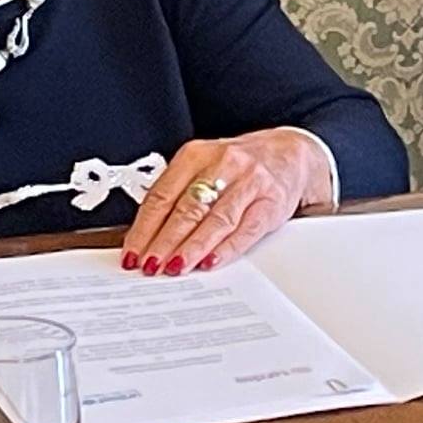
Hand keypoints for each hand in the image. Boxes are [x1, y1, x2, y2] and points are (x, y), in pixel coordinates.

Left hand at [121, 129, 331, 276]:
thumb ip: (177, 195)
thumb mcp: (203, 167)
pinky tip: (210, 262)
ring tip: (175, 268)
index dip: (144, 228)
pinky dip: (226, 249)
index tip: (132, 253)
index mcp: (196, 154)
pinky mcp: (271, 202)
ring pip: (215, 220)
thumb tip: (146, 237)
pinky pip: (245, 230)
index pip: (162, 195)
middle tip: (150, 265)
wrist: (290, 154)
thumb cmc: (238, 167)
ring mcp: (249, 182)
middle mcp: (223, 164)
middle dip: (165, 242)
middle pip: (187, 208)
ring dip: (192, 248)